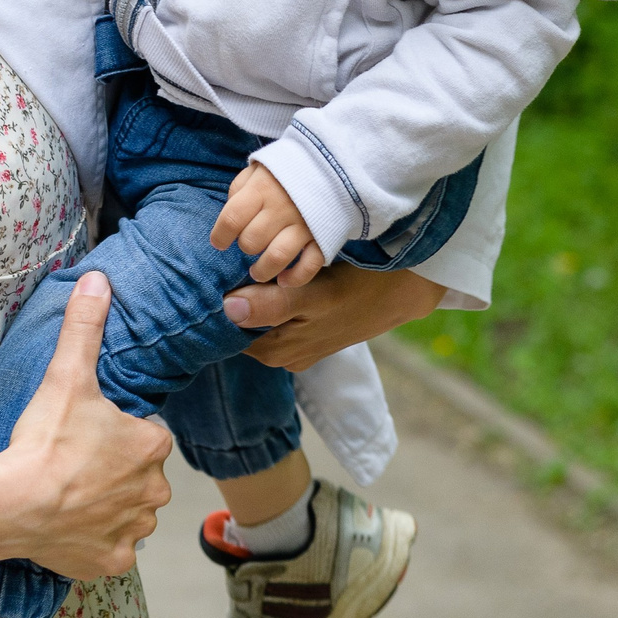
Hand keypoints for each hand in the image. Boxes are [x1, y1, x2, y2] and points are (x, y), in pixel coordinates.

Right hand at [0, 271, 172, 579]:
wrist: (17, 503)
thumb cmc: (47, 441)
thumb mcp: (67, 375)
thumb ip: (85, 327)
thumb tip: (98, 280)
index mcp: (151, 445)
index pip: (146, 433)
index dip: (117, 431)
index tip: (88, 432)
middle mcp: (155, 491)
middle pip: (140, 475)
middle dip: (115, 470)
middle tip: (75, 461)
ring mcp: (135, 529)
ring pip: (129, 512)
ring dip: (108, 504)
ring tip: (70, 492)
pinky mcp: (113, 559)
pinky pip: (111, 547)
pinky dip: (94, 539)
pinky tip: (69, 525)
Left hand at [210, 162, 323, 286]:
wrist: (333, 164)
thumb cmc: (287, 168)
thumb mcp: (259, 168)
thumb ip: (240, 189)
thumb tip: (229, 218)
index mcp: (262, 188)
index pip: (231, 218)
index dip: (220, 236)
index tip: (218, 243)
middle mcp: (281, 207)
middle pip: (251, 241)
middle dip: (244, 248)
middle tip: (247, 246)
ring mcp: (304, 223)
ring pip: (277, 257)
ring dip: (263, 271)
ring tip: (257, 272)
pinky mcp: (323, 236)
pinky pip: (309, 265)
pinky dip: (295, 278)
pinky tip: (284, 280)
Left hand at [221, 262, 445, 372]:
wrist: (400, 294)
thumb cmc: (357, 290)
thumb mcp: (315, 295)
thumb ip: (271, 305)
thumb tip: (227, 310)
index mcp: (275, 351)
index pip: (227, 329)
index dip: (219, 299)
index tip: (216, 271)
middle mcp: (281, 356)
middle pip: (240, 324)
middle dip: (235, 295)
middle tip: (235, 260)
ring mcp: (294, 347)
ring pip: (258, 319)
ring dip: (253, 295)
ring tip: (253, 264)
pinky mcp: (306, 336)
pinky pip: (276, 318)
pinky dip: (272, 297)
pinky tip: (275, 275)